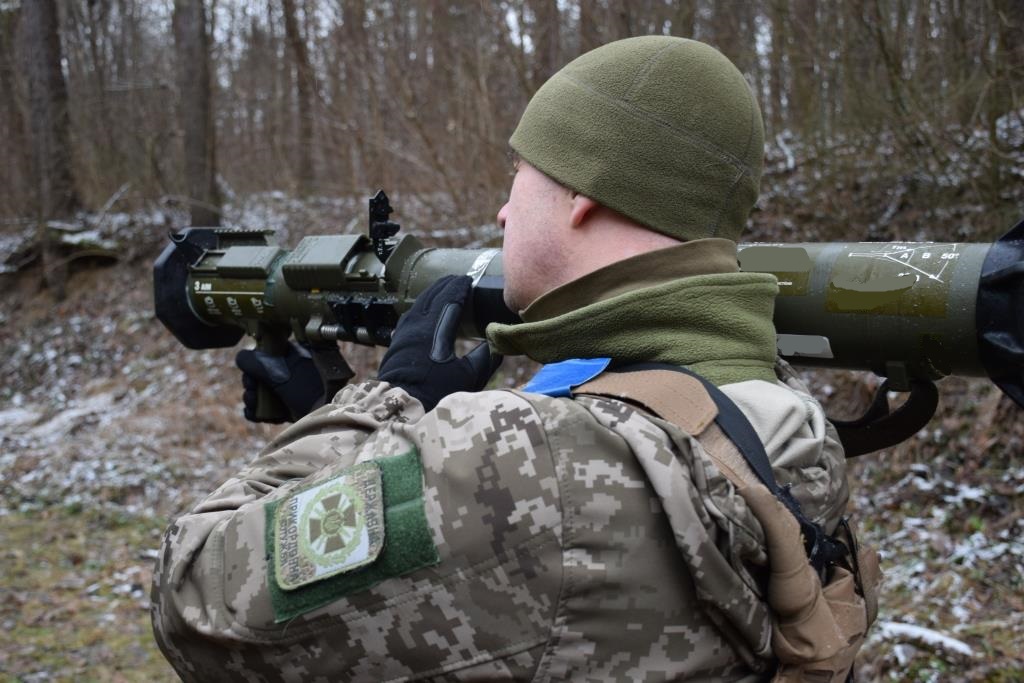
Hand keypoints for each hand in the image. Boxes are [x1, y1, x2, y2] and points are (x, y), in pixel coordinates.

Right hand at [235, 342, 323, 422]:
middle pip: (259, 374)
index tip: (252, 374)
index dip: (254, 364)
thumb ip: (256, 363)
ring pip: (260, 391)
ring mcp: (290, 390)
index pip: (265, 353)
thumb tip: (240, 357)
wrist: (327, 417)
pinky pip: (266, 408)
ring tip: (255, 404)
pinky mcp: (289, 408)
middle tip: (252, 391)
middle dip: (250, 385)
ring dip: (252, 399)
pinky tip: (258, 415)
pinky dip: (258, 412)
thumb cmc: (309, 391)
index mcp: (294, 355)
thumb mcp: (279, 374)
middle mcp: (292, 370)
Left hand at [378, 275, 502, 410]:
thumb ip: (486, 357)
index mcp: (436, 328)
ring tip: (443, 289)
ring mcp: (404, 331)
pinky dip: (421, 306)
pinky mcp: (397, 341)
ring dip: (432, 293)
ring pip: (419, 303)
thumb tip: (498, 342)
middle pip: (432, 295)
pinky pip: (411, 314)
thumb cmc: (437, 392)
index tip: (470, 280)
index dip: (461, 287)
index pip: (450, 298)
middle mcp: (418, 324)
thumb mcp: (469, 377)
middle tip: (458, 280)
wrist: (402, 406)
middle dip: (446, 285)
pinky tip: (425, 311)